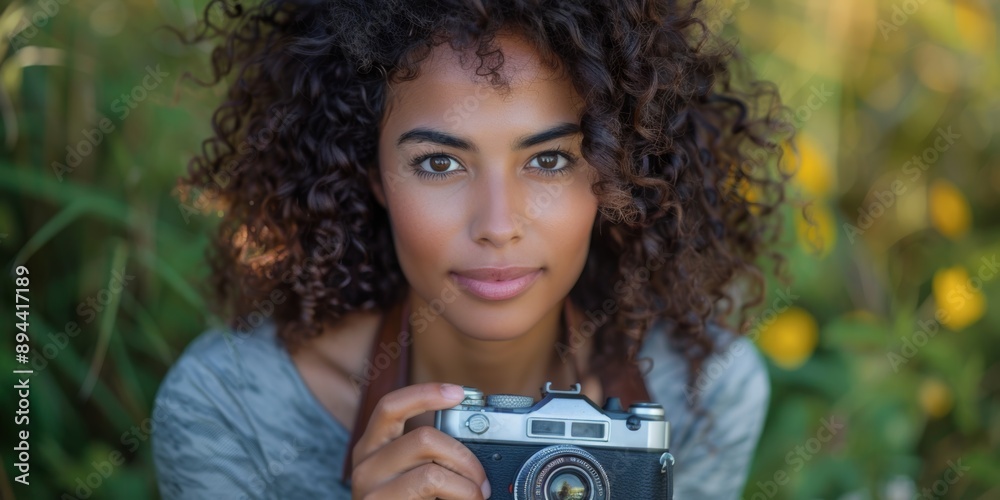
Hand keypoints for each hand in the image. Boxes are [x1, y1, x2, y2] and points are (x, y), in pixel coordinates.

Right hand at [350, 382, 491, 498]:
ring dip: (465, 480)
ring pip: (430, 463)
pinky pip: (430, 482)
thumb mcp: (414, 478)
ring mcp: (370, 489)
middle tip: (481, 479)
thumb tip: (474, 444)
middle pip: (423, 436)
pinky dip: (460, 492)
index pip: (391, 406)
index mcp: (372, 449)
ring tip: (475, 496)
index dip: (425, 393)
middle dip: (465, 455)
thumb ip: (431, 457)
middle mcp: (365, 465)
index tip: (459, 392)